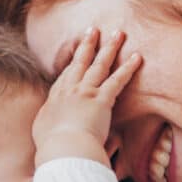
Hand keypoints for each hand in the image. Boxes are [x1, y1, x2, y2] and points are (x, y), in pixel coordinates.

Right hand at [33, 27, 140, 167]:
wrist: (62, 150)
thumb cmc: (53, 149)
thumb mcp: (44, 136)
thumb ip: (52, 127)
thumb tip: (59, 128)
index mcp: (54, 101)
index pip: (64, 78)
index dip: (71, 66)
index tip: (77, 56)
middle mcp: (68, 91)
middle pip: (79, 63)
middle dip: (87, 45)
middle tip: (93, 31)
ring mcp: (84, 92)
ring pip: (99, 65)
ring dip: (109, 47)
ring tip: (118, 33)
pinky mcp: (101, 99)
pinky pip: (117, 80)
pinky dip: (128, 67)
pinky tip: (137, 56)